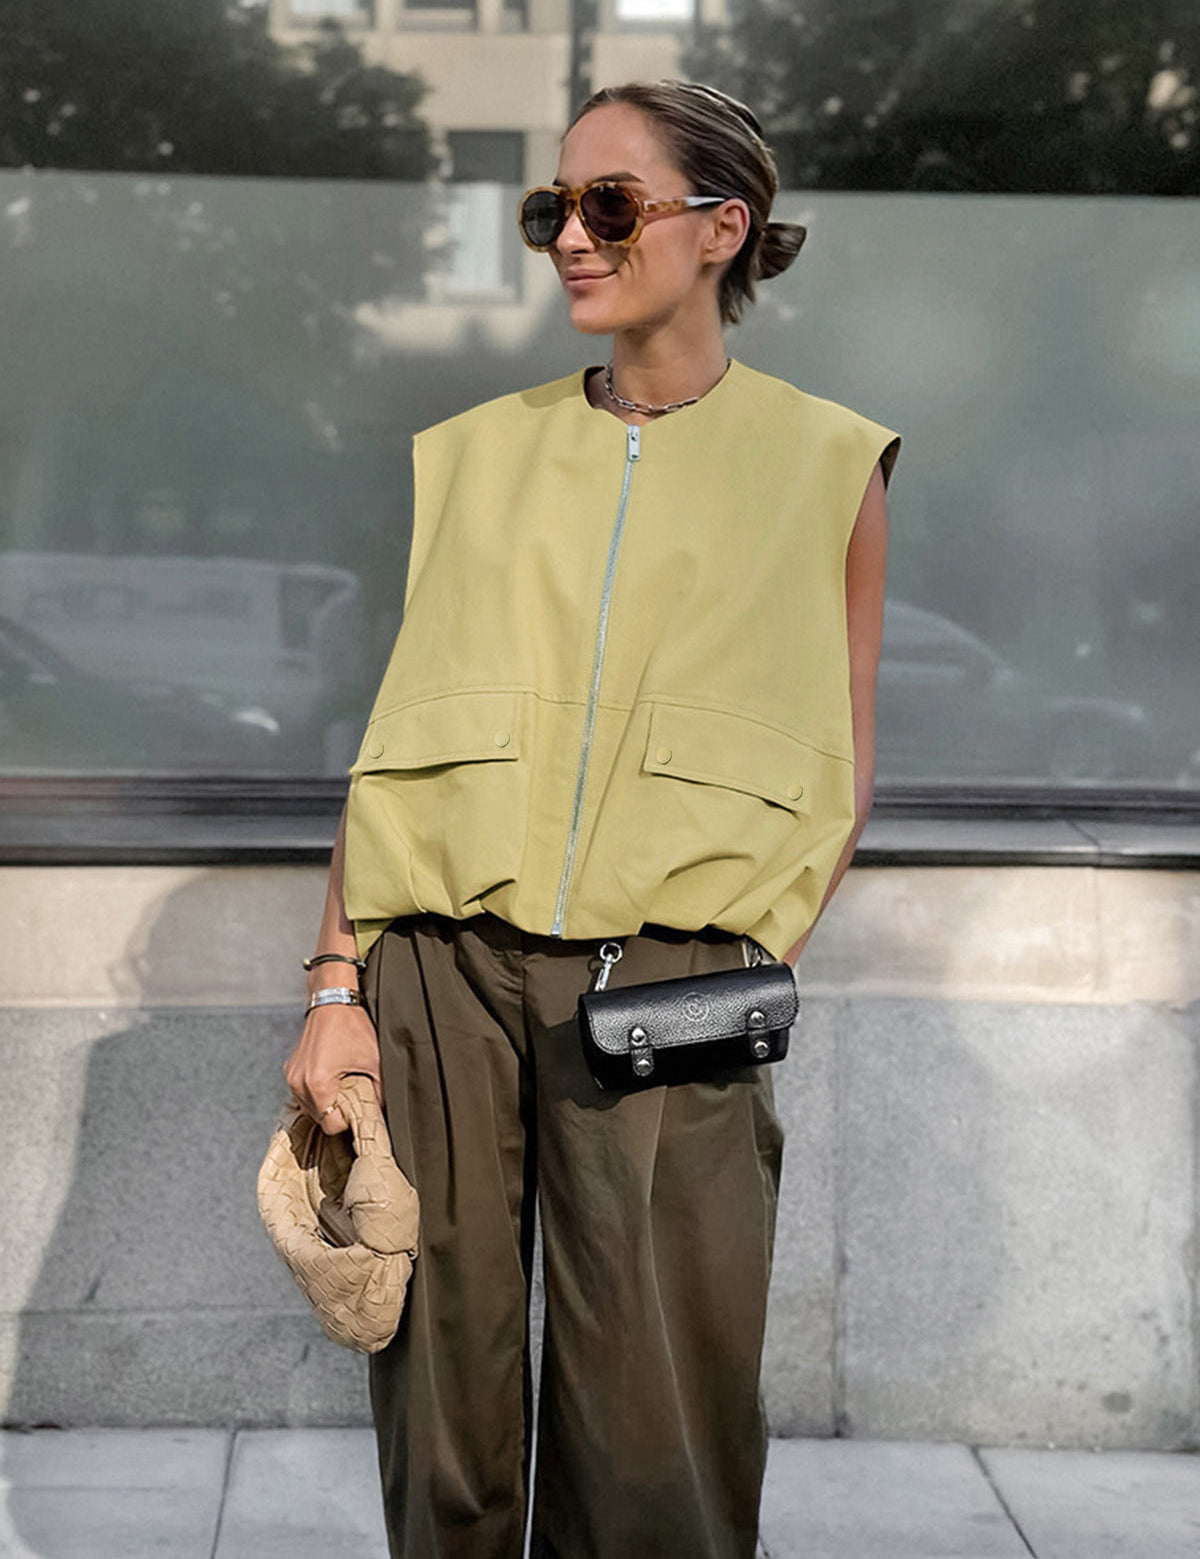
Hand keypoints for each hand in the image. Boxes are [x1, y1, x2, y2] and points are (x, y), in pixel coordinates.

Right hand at [283, 1002, 382, 1134]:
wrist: (332, 1000)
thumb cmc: (352, 1026)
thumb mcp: (374, 1061)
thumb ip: (380, 1092)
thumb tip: (382, 1112)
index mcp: (317, 1084)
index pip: (330, 1125)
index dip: (348, 1119)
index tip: (358, 1104)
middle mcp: (299, 1083)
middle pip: (319, 1117)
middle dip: (337, 1110)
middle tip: (353, 1092)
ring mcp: (292, 1077)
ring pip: (310, 1107)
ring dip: (327, 1102)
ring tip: (343, 1083)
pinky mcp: (290, 1070)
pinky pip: (304, 1093)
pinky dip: (318, 1091)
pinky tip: (332, 1077)